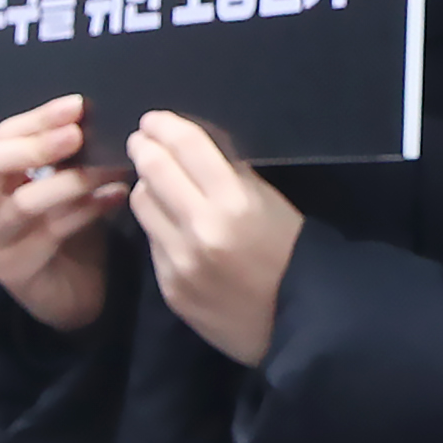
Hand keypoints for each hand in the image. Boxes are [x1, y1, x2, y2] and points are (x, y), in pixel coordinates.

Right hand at [0, 94, 128, 332]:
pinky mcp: (12, 269)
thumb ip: (66, 158)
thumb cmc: (67, 233)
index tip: (77, 105)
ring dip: (70, 180)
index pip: (0, 138)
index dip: (37, 119)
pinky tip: (116, 197)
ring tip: (111, 167)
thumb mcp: (63, 187)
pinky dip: (87, 211)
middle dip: (34, 145)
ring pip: (24, 202)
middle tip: (77, 134)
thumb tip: (92, 117)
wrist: (72, 295)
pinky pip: (51, 233)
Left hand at [129, 111, 301, 367]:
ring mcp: (180, 261)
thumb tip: (191, 147)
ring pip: (141, 204)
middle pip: (152, 171)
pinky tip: (172, 224)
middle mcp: (201, 230)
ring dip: (146, 186)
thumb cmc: (295, 255)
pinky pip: (152, 242)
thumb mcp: (273, 204)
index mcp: (236, 203)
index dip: (164, 126)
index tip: (154, 119)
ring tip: (156, 183)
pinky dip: (159, 226)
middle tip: (142, 140)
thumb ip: (232, 176)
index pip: (186, 147)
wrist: (301, 323)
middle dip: (144, 149)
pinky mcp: (170, 288)